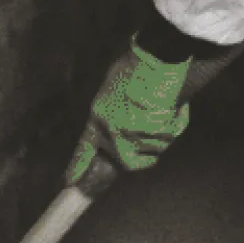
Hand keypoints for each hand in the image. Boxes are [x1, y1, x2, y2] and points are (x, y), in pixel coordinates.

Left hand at [65, 38, 190, 188]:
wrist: (156, 61)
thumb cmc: (134, 67)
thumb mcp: (111, 87)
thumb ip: (110, 110)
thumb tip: (117, 127)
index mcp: (99, 117)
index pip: (86, 147)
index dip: (78, 166)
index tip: (70, 181)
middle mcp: (116, 131)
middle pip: (126, 161)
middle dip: (139, 158)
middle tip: (147, 147)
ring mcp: (138, 135)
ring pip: (152, 149)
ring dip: (159, 137)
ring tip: (161, 111)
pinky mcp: (160, 134)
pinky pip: (170, 136)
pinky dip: (174, 123)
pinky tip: (172, 106)